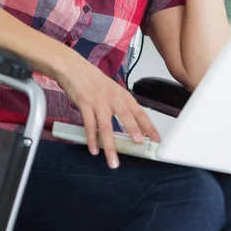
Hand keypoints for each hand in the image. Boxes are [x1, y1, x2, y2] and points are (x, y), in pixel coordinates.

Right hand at [55, 54, 160, 168]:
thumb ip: (122, 108)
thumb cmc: (94, 81)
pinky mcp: (85, 104)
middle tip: (139, 144)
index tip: (156, 139)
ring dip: (110, 145)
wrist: (75, 69)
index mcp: (122, 95)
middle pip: (125, 116)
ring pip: (106, 126)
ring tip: (113, 161)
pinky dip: (91, 139)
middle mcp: (113, 98)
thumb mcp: (113, 91)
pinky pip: (89, 125)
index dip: (148, 126)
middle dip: (133, 130)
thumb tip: (135, 127)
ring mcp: (98, 101)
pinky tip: (94, 149)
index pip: (139, 112)